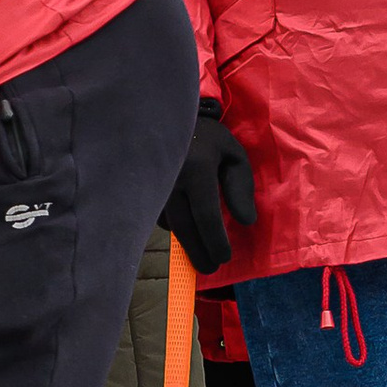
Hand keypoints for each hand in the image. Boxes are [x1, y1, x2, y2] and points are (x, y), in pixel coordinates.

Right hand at [162, 102, 256, 272]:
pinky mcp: (142, 189)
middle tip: (210, 268)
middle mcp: (170, 178)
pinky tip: (186, 228)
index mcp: (196, 167)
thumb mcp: (233, 155)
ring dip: (185, 243)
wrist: (165, 118)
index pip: (206, 215)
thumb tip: (245, 222)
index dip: (215, 241)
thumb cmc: (208, 138)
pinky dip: (174, 227)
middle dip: (199, 253)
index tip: (224, 258)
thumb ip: (241, 187)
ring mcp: (152, 184)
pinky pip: (158, 216)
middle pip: (185, 228)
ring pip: (170, 225)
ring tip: (201, 254)